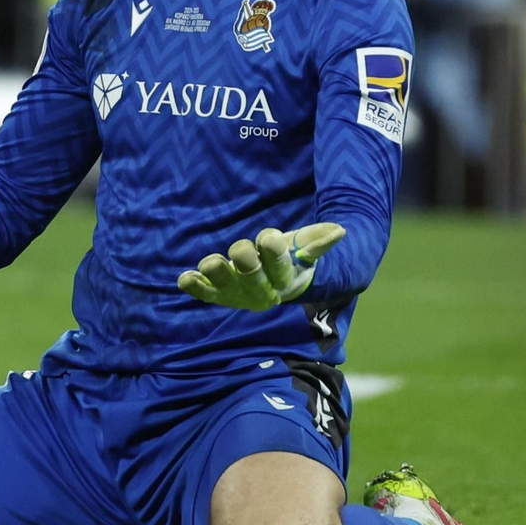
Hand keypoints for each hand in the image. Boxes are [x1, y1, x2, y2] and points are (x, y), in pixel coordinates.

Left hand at [176, 223, 345, 310]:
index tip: (268, 238)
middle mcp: (260, 291)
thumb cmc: (290, 259)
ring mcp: (237, 293)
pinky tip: (184, 279)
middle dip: (246, 261)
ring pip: (225, 286)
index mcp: (284, 279)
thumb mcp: (305, 249)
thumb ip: (318, 240)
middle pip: (252, 277)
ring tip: (210, 262)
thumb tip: (341, 231)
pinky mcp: (217, 293)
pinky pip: (205, 293)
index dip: (273, 252)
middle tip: (240, 250)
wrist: (274, 281)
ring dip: (217, 273)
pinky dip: (195, 287)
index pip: (280, 265)